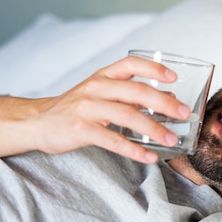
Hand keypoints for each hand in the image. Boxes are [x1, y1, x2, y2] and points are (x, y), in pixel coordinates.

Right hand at [35, 55, 191, 162]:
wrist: (37, 122)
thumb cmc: (74, 108)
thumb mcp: (100, 94)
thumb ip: (130, 94)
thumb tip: (168, 97)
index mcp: (102, 76)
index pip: (131, 64)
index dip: (154, 68)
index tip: (174, 78)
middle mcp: (96, 88)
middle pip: (136, 91)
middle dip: (164, 103)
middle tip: (183, 114)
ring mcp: (87, 108)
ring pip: (128, 115)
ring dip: (154, 129)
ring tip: (172, 140)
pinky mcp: (82, 130)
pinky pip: (114, 140)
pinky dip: (134, 150)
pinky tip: (149, 157)